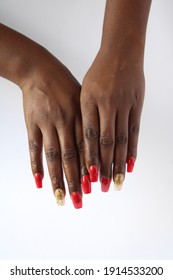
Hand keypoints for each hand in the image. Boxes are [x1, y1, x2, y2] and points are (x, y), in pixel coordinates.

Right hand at [21, 47, 86, 207]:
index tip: (95, 187)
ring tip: (60, 198)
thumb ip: (89, 122)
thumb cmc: (66, 86)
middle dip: (76, 180)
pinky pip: (34, 148)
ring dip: (57, 178)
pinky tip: (39, 182)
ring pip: (53, 156)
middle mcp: (65, 122)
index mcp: (81, 116)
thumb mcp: (83, 99)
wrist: (40, 70)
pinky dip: (36, 166)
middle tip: (79, 201)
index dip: (91, 168)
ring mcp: (47, 124)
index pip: (87, 148)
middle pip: (71, 157)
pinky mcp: (32, 124)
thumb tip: (97, 147)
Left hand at [81, 49, 144, 190]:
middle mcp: (107, 105)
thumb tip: (83, 142)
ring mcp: (124, 105)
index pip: (88, 136)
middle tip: (104, 187)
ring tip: (118, 181)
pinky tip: (131, 164)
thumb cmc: (99, 73)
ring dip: (119, 163)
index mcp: (89, 102)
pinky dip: (133, 149)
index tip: (89, 176)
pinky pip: (134, 131)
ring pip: (122, 140)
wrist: (121, 52)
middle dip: (105, 166)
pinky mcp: (137, 106)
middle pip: (106, 142)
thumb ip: (85, 115)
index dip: (89, 157)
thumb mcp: (85, 90)